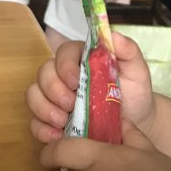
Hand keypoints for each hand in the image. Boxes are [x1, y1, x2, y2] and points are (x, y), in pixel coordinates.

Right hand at [26, 31, 155, 142]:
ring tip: (63, 122)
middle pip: (43, 73)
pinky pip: (34, 122)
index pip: (63, 52)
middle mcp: (64, 75)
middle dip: (53, 90)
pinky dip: (42, 129)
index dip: (64, 66)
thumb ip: (128, 50)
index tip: (76, 82)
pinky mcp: (50, 121)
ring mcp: (55, 98)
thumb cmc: (134, 93)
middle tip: (71, 105)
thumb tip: (112, 34)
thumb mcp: (137, 71)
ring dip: (43, 109)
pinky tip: (57, 136)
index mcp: (82, 59)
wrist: (136, 124)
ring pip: (33, 95)